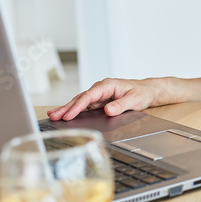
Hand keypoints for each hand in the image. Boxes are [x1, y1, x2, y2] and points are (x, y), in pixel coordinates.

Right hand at [46, 77, 161, 120]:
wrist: (147, 91)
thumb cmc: (141, 93)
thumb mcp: (135, 100)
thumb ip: (121, 105)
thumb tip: (108, 110)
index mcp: (107, 85)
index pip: (88, 96)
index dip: (77, 107)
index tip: (68, 115)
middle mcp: (101, 88)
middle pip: (80, 99)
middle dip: (66, 107)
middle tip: (53, 116)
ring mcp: (99, 94)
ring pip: (80, 102)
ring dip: (67, 109)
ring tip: (53, 116)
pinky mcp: (99, 101)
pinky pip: (84, 106)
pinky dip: (74, 110)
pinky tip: (66, 115)